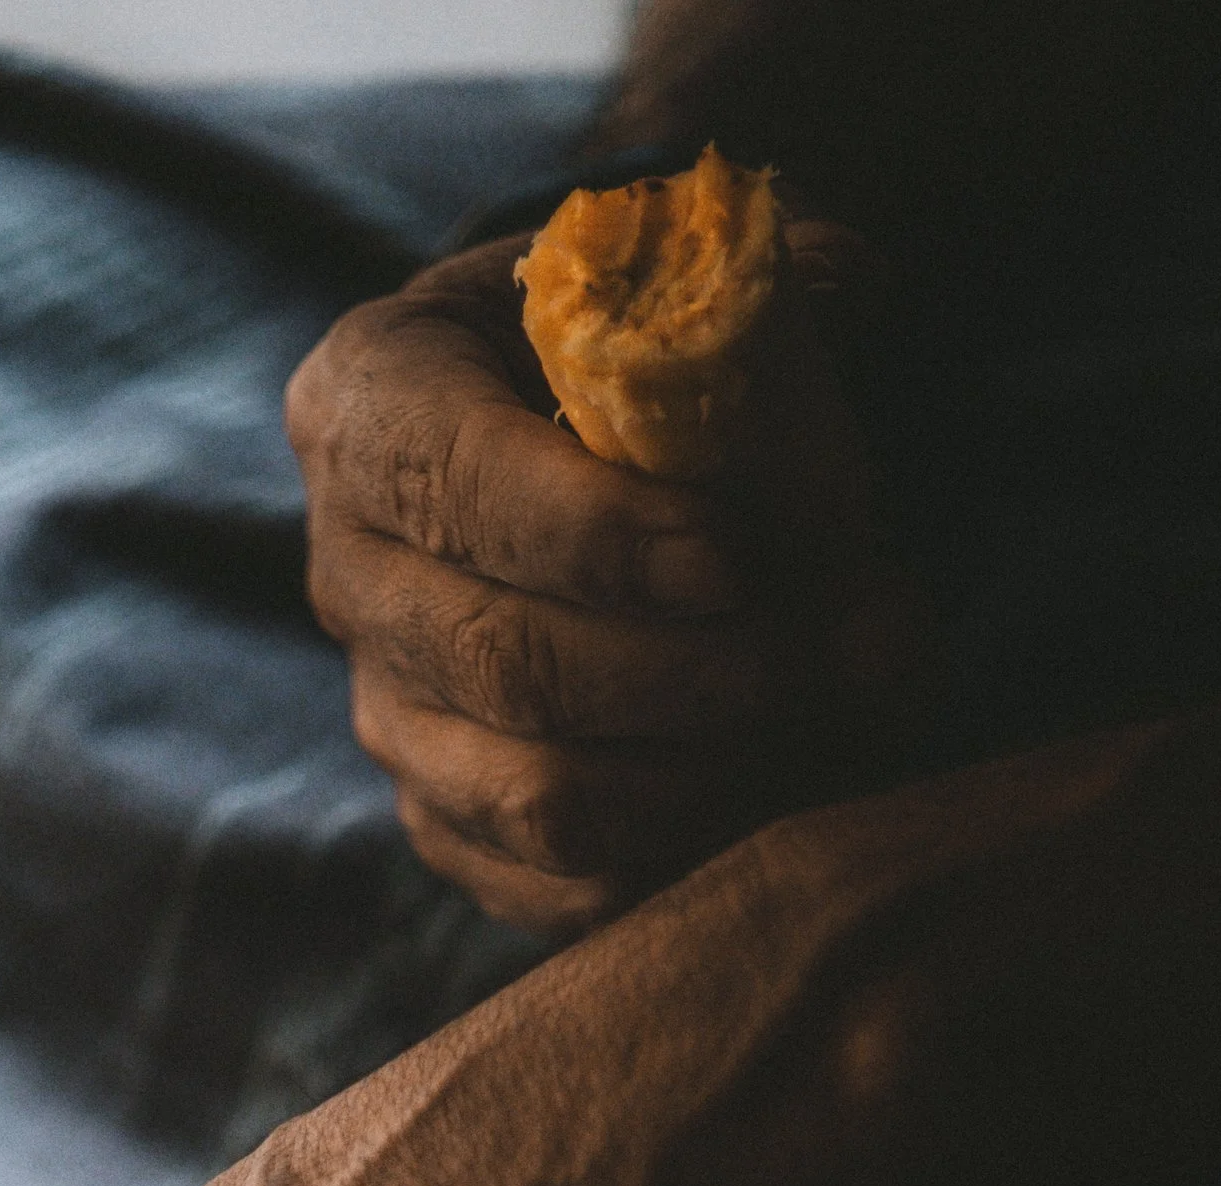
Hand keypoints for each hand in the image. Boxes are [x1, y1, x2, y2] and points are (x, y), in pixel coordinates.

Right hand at [285, 231, 931, 938]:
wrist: (565, 458)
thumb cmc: (623, 348)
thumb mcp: (660, 267)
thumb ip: (744, 270)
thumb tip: (856, 281)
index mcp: (371, 400)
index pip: (462, 485)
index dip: (602, 537)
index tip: (740, 559)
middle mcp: (348, 569)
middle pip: (511, 662)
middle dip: (711, 671)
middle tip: (871, 646)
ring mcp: (387, 713)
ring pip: (537, 795)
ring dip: (718, 776)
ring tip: (853, 717)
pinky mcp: (444, 820)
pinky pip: (559, 884)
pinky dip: (688, 858)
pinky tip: (799, 787)